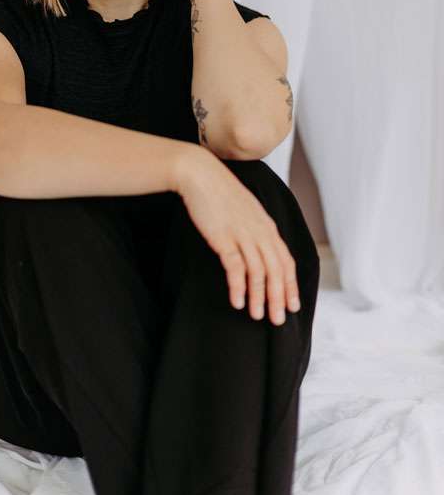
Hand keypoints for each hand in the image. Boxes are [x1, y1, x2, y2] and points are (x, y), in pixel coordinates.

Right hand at [172, 147, 300, 324]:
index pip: (286, 260)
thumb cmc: (220, 192)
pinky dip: (238, 286)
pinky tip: (237, 301)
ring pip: (258, 272)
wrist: (201, 174)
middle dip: (279, 297)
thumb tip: (261, 249)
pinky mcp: (223, 237)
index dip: (290, 284)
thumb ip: (256, 229)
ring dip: (259, 296)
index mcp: (267, 226)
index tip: (293, 305)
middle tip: (278, 320)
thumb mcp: (245, 210)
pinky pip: (235, 267)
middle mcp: (260, 231)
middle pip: (276, 270)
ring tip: (257, 316)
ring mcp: (242, 234)